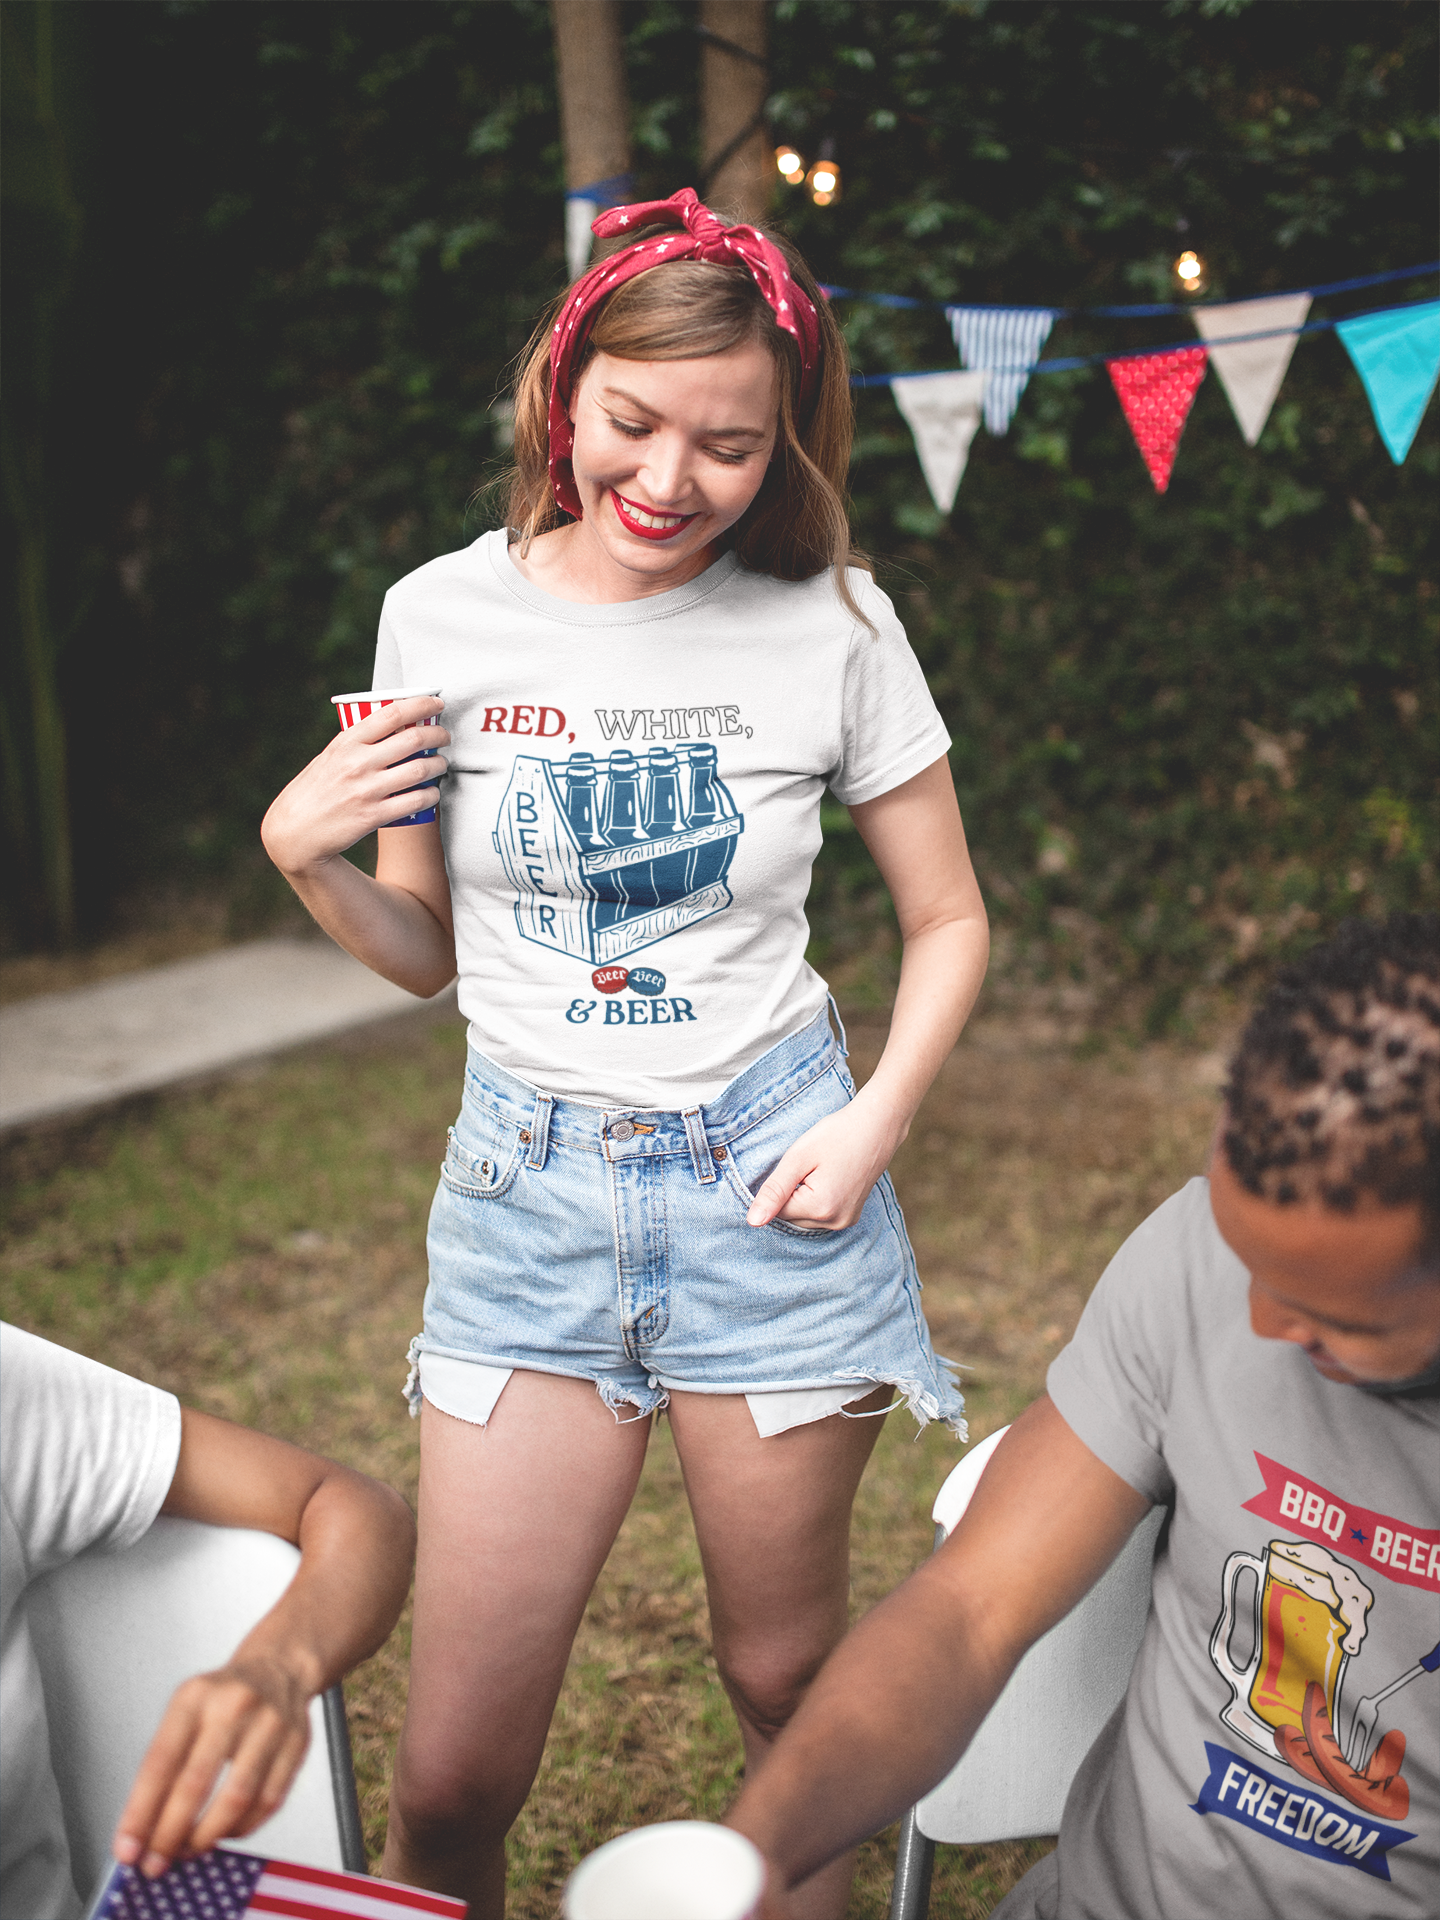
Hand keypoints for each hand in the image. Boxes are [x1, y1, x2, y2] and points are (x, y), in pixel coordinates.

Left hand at [111, 1654, 313, 1876]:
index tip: (126, 1849)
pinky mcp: (297, 1744)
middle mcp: (233, 1705)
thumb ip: (165, 1764)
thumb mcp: (185, 1711)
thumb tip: (141, 1830)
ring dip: (206, 1837)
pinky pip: (268, 1802)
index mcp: (195, 1696)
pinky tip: (224, 1832)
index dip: (140, 1813)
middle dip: (169, 1834)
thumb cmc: (222, 1699)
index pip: (160, 1763)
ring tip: (188, 1851)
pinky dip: (241, 1828)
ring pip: (236, 1799)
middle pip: (195, 1784)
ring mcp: (270, 1724)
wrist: (279, 1668)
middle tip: (154, 1863)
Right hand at [261, 696, 448, 875]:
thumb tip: (389, 728)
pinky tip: (434, 792)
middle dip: (438, 734)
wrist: (295, 831)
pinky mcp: (374, 816)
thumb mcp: (329, 757)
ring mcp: (367, 790)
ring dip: (439, 764)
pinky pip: (415, 801)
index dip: (420, 704)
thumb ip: (356, 743)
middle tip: (444, 736)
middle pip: (413, 739)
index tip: (436, 702)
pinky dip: (431, 795)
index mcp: (346, 742)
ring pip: (420, 770)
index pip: (391, 713)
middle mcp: (358, 763)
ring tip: (441, 764)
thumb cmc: (314, 791)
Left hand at [745, 1092, 904, 1230]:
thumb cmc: (836, 1135)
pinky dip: (816, 1200)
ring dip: (803, 1198)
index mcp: (820, 1208)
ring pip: (804, 1218)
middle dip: (791, 1194)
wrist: (876, 1127)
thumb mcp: (798, 1158)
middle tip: (809, 1166)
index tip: (796, 1166)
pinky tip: (827, 1178)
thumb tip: (752, 1222)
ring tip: (820, 1171)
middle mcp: (835, 1222)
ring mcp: (845, 1222)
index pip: (777, 1211)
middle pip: (791, 1217)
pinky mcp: (851, 1217)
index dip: (780, 1186)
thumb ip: (774, 1191)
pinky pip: (820, 1215)